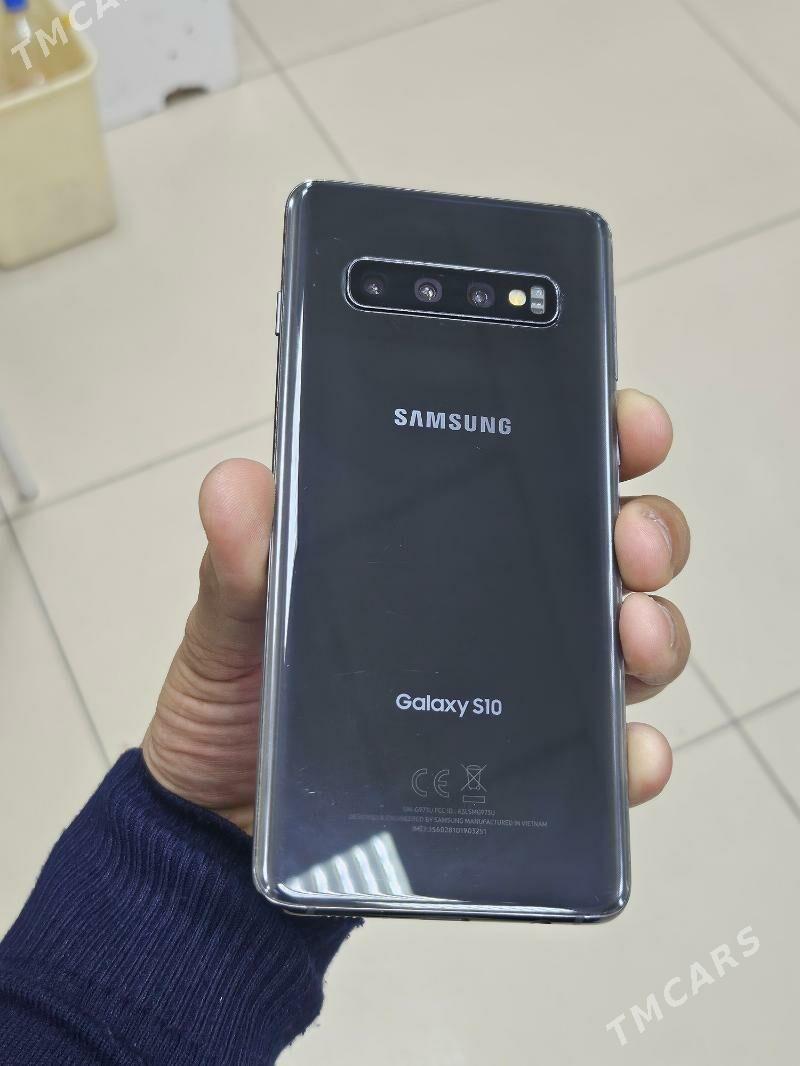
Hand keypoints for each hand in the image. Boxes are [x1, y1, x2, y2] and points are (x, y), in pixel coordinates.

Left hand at [143, 389, 686, 831]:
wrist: (227, 818)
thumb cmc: (238, 699)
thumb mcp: (231, 620)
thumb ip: (240, 561)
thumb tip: (236, 486)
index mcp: (439, 540)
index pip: (537, 466)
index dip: (598, 434)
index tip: (627, 425)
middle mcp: (499, 602)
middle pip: (608, 549)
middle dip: (646, 529)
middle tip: (630, 539)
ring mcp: (523, 685)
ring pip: (627, 642)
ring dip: (657, 631)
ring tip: (635, 634)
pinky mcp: (529, 767)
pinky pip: (603, 758)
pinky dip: (633, 752)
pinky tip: (630, 752)